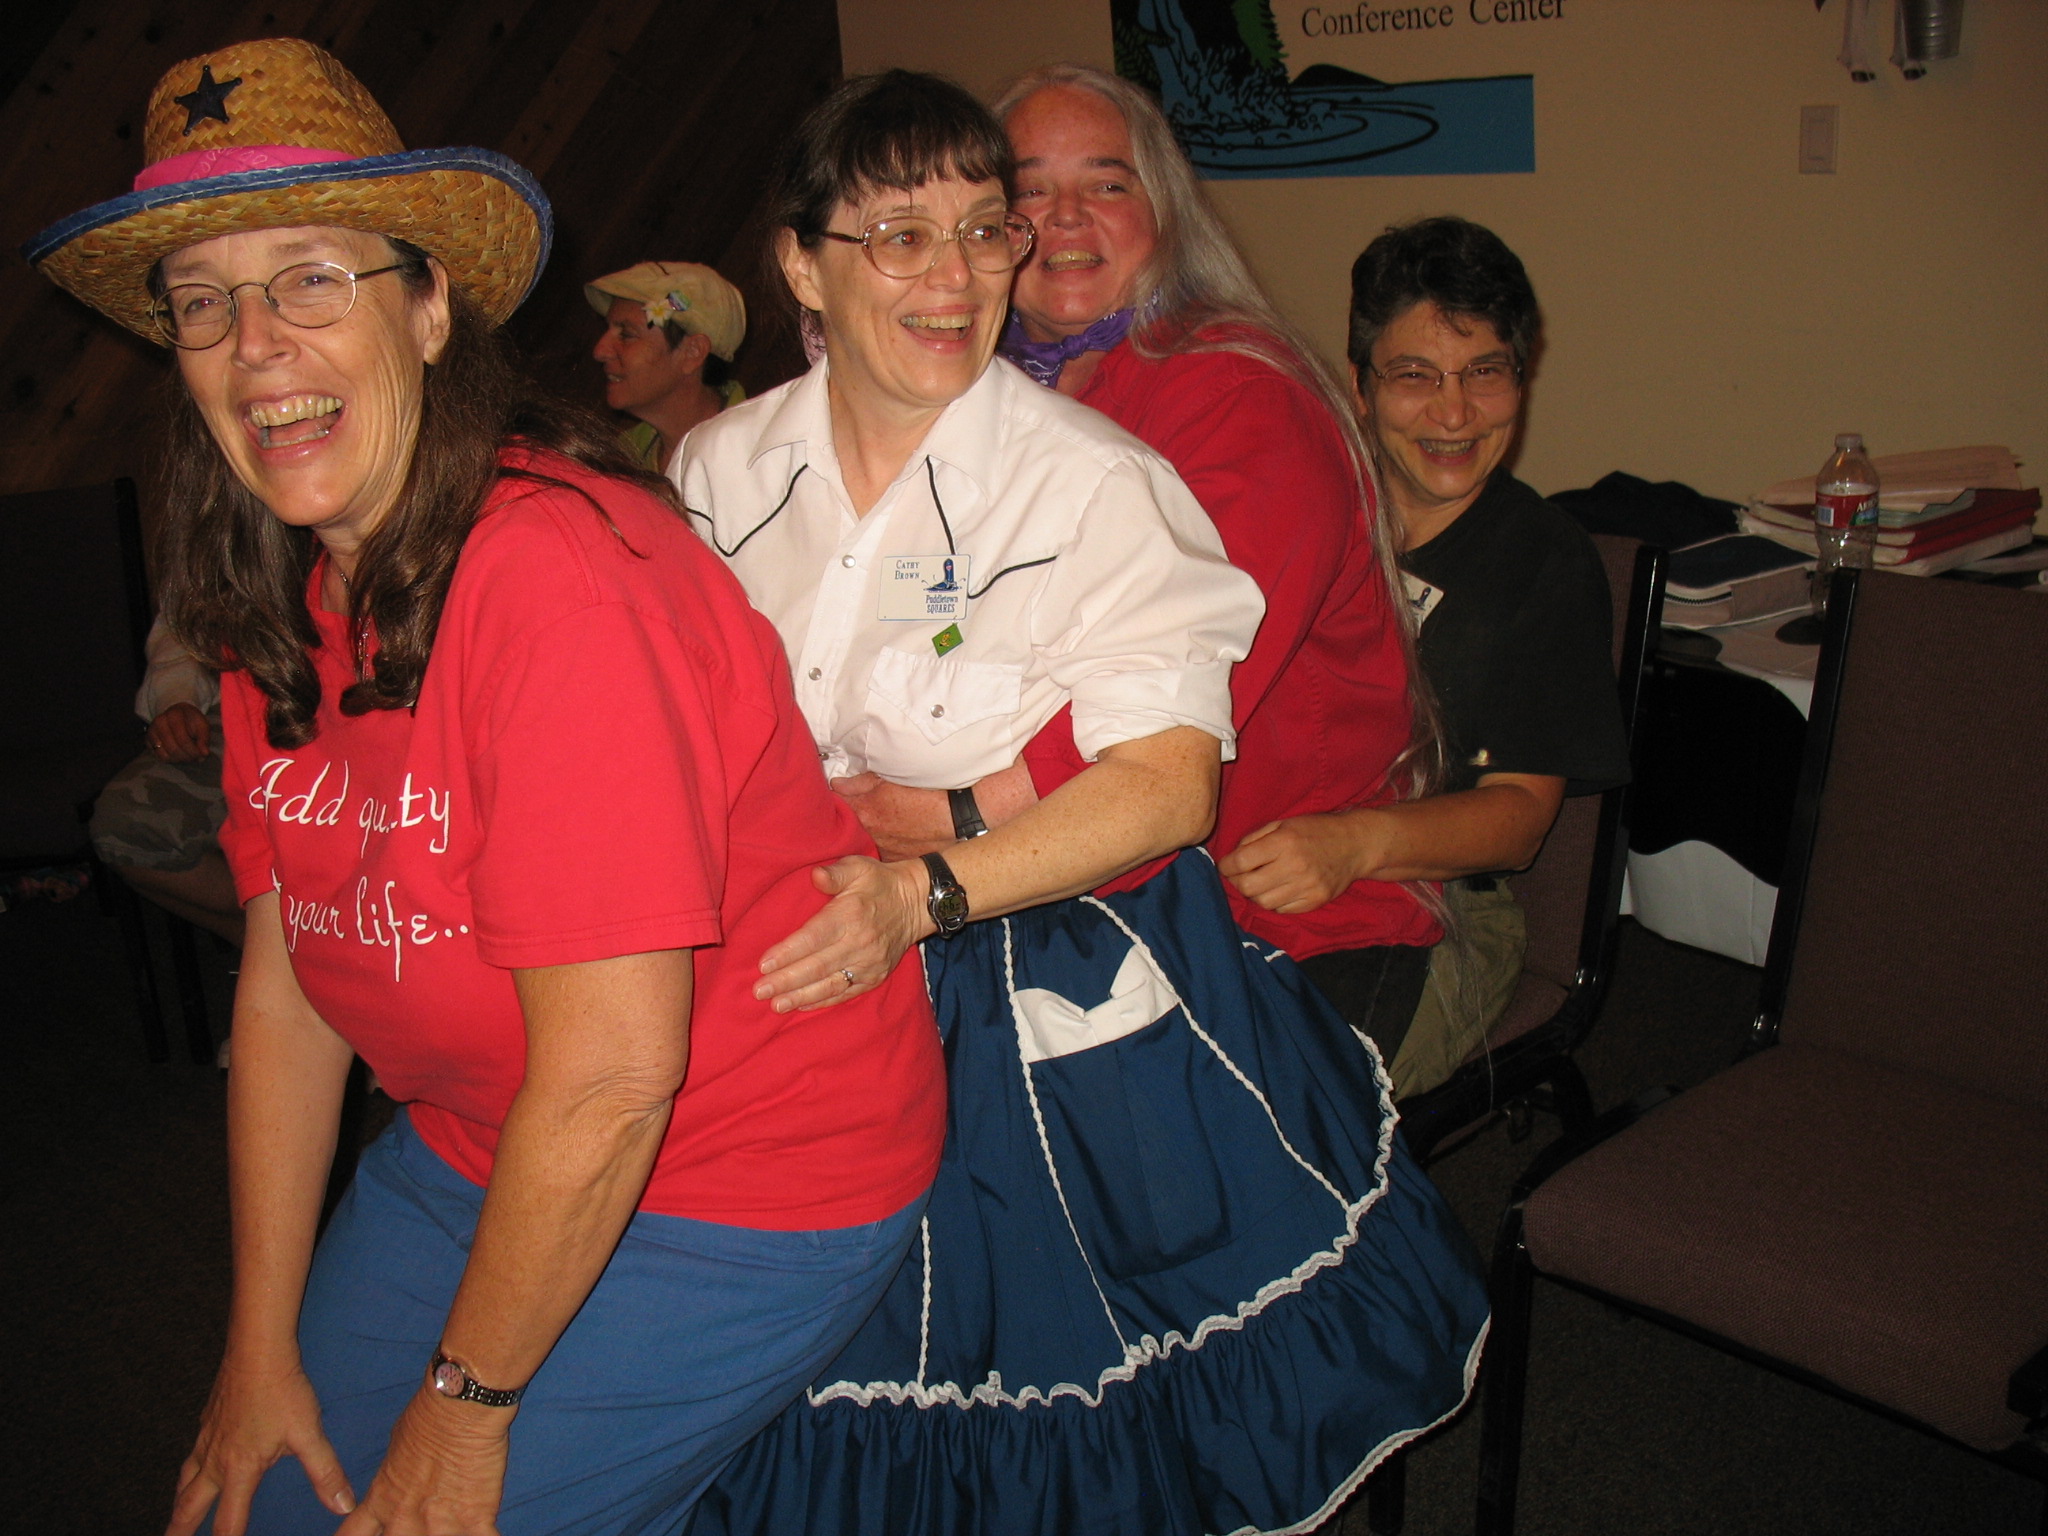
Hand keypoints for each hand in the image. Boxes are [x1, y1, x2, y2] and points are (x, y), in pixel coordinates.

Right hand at [148, 701, 211, 761]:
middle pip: (174, 749)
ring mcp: (151, 731)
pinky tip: (178, 755)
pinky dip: (170, 759)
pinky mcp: (147, 739)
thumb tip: (205, 753)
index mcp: (175, 715)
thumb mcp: (202, 725)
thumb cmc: (192, 721)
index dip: (193, 751)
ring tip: (188, 756)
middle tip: (195, 758)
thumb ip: (204, 738)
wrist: (177, 714)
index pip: (183, 740)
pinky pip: (158, 756)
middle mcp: (160, 722)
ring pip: (166, 755)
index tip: (202, 755)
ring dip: (179, 759)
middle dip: (187, 757)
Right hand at [165, 1356, 353, 1535]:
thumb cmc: (284, 1392)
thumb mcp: (309, 1434)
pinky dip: (186, 1472)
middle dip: (179, 1530)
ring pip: (184, 1481)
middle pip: (190, 1506)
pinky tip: (192, 1468)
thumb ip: (325, 1473)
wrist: (257, 1352)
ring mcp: (207, 1440)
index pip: (229, 1521)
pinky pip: (190, 1455)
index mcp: (240, 1470)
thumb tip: (343, 1505)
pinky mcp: (206, 1421)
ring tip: (175, 1517)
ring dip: (179, 1503)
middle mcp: (216, 1461)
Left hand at [335, 1389, 510, 1535]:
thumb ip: (395, 1474)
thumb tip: (399, 1476)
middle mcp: (406, 1519)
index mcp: (383, 1499)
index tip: (371, 1534)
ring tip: (454, 1526)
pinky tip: (488, 1531)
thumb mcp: (397, 1443)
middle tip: (420, 1526)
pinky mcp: (475, 1519)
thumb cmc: (428, 1414)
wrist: (462, 1405)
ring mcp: (440, 1524)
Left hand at [754, 856, 932, 1011]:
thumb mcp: (858, 867)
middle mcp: (859, 943)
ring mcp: (868, 964)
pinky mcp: (875, 977)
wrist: (916, 904)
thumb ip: (835, 873)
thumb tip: (816, 876)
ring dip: (800, 996)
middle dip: (785, 980)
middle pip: (816, 966)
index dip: (788, 953)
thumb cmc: (878, 883)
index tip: (764, 964)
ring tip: (775, 1004)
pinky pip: (845, 993)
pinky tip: (802, 1006)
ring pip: (829, 985)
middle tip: (759, 991)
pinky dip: (823, 1002)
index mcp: (850, 915)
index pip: (813, 938)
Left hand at [829, 774, 954, 859]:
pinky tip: (888, 839)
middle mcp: (868, 834)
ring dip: (863, 835)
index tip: (831, 800)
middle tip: (852, 813)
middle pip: (846, 828)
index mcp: (863, 811)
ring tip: (875, 826)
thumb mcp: (890, 781)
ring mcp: (881, 850)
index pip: (834, 805)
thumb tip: (836, 785)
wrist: (953, 817)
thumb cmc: (924, 795)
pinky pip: (878, 853)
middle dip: (845, 821)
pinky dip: (879, 846)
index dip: (832, 801)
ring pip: (862, 842)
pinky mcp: (894, 861)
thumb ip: (859, 783)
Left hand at [1217, 813, 1375, 914]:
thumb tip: (1232, 857)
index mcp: (1283, 842)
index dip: (1226, 866)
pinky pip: (1282, 910)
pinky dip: (1274, 902)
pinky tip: (1278, 889)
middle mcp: (1294, 865)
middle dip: (1236, 882)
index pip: (1240, 862)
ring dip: (1255, 894)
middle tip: (1238, 876)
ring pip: (1263, 902)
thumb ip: (1255, 838)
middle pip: (1247, 887)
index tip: (1225, 865)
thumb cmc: (1315, 830)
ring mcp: (1306, 887)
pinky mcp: (1315, 901)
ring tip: (1259, 882)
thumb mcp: (1283, 823)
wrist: (1355, 845)